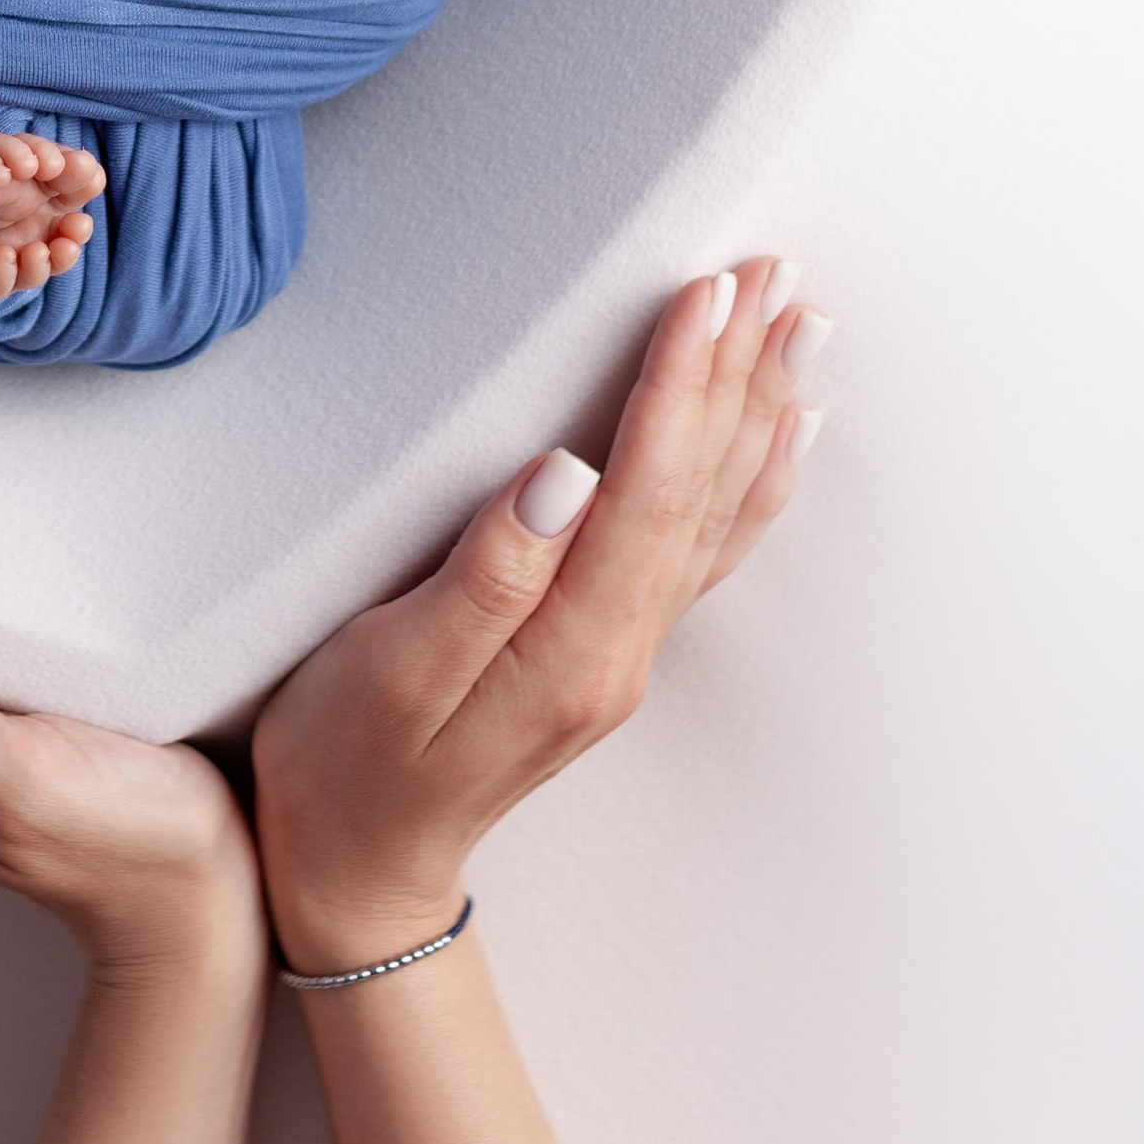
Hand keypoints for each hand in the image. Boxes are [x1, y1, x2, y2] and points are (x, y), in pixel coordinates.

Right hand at [252, 259, 820, 968]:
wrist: (359, 873)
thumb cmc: (345, 764)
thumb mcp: (388, 672)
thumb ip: (483, 578)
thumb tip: (565, 477)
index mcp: (570, 648)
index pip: (647, 491)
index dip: (679, 384)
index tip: (706, 290)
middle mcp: (621, 651)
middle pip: (702, 491)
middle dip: (740, 372)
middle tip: (774, 270)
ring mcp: (623, 654)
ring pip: (718, 513)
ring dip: (760, 411)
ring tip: (799, 323)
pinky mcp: (606, 649)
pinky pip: (705, 548)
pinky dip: (751, 480)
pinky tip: (778, 434)